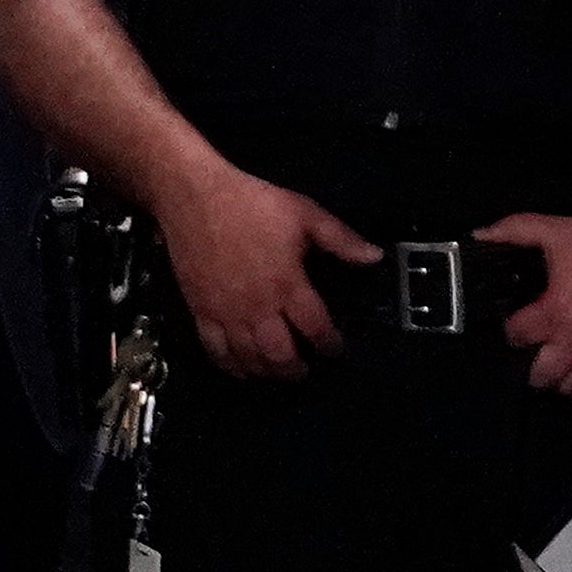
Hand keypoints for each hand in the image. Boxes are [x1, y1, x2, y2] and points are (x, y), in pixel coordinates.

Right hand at [164, 161, 370, 379]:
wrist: (195, 198)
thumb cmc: (252, 204)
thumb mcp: (304, 213)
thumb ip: (341, 240)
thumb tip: (376, 257)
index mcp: (288, 285)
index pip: (315, 327)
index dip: (329, 344)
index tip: (335, 349)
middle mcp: (258, 308)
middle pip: (281, 355)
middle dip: (297, 369)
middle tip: (306, 369)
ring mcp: (227, 314)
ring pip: (249, 359)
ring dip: (267, 373)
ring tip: (279, 373)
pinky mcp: (200, 312)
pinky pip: (216, 351)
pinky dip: (231, 367)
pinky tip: (242, 371)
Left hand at [483, 210, 571, 404]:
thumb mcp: (556, 229)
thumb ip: (513, 231)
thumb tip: (479, 236)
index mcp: (554, 314)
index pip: (515, 338)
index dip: (512, 329)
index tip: (518, 322)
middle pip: (540, 376)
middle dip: (533, 363)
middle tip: (537, 347)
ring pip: (569, 388)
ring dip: (560, 378)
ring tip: (560, 361)